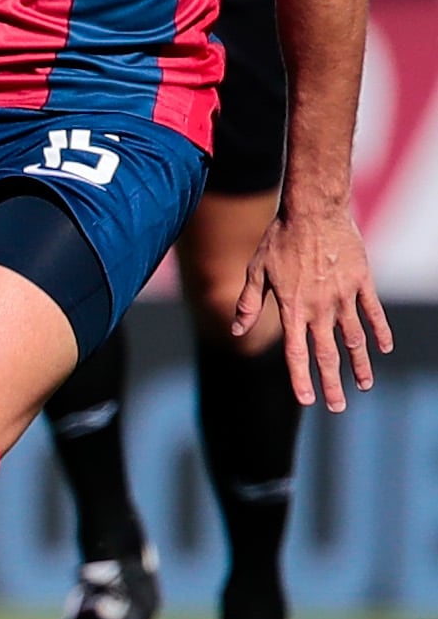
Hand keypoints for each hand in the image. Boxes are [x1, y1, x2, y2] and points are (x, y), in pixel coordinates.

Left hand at [234, 205, 392, 410]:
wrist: (312, 211)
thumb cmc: (278, 240)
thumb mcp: (256, 271)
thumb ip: (248, 303)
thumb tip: (236, 331)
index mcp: (292, 308)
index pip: (296, 353)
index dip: (302, 379)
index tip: (308, 400)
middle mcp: (319, 308)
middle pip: (327, 354)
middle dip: (333, 384)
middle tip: (338, 407)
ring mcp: (343, 296)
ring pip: (354, 339)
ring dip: (359, 365)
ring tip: (363, 385)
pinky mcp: (362, 283)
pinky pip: (373, 313)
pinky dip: (380, 332)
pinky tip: (383, 349)